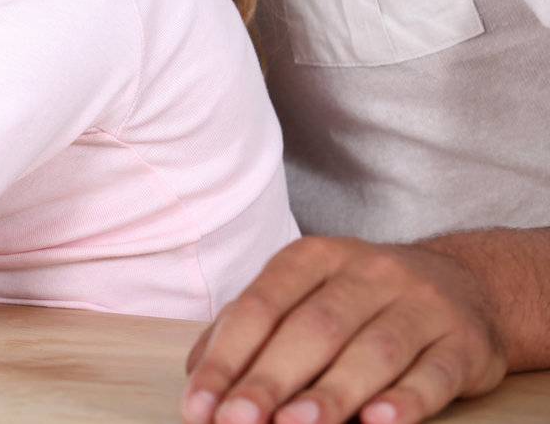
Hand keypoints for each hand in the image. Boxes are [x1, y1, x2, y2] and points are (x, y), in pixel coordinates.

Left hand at [183, 237, 508, 423]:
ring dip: (332, 392)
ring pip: (373, 350)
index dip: (227, 357)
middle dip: (271, 379)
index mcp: (314, 258)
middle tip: (239, 420)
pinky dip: (407, 399)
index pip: (260, 306)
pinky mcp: (464, 343)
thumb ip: (252, 329)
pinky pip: (435, 372)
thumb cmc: (361, 300)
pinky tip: (379, 421)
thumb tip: (200, 376)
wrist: (467, 285)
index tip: (201, 404)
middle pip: (313, 328)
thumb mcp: (305, 294)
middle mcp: (368, 273)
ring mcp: (421, 305)